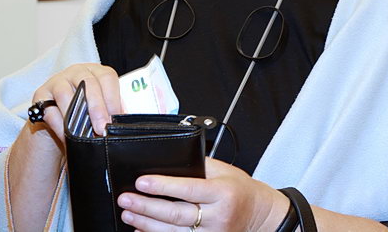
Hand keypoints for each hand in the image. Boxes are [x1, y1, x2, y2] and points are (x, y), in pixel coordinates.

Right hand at [30, 63, 121, 141]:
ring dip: (75, 117)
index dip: (113, 98)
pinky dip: (59, 125)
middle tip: (101, 128)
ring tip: (84, 134)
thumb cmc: (84, 109)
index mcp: (96, 71)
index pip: (107, 77)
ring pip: (66, 94)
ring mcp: (57, 81)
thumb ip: (111, 109)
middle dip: (97, 109)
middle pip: (88, 84)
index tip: (116, 117)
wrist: (58, 115)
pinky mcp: (40, 94)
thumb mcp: (100, 105)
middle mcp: (77, 71)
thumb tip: (123, 120)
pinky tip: (67, 137)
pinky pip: (49, 109)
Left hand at [117, 158, 288, 231]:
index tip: (142, 182)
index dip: (162, 186)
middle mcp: (217, 216)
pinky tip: (142, 230)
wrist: (261, 216)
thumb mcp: (225, 172)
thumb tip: (169, 162)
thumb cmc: (242, 191)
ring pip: (173, 231)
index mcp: (222, 193)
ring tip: (128, 214)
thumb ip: (199, 166)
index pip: (188, 188)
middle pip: (175, 214)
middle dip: (146, 206)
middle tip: (126, 199)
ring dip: (146, 223)